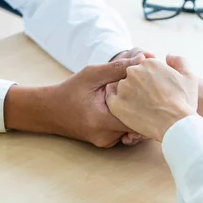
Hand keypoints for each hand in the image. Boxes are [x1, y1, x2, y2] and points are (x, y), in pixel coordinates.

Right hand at [4, 54, 145, 147]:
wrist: (49, 111)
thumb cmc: (70, 90)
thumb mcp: (92, 74)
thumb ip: (117, 68)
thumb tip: (142, 59)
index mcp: (102, 121)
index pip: (138, 119)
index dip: (149, 104)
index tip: (153, 90)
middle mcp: (106, 137)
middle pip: (139, 126)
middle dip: (146, 108)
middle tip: (151, 91)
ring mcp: (107, 142)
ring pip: (134, 130)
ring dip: (138, 114)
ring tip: (139, 97)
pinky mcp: (107, 142)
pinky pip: (125, 132)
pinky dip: (129, 119)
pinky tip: (128, 106)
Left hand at [106, 55, 198, 141]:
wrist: (176, 124)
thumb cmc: (184, 102)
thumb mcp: (189, 76)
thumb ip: (179, 61)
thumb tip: (168, 56)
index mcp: (149, 63)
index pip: (143, 68)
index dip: (149, 80)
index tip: (154, 91)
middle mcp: (134, 71)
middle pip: (131, 76)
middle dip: (137, 86)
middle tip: (147, 101)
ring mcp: (123, 87)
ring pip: (121, 88)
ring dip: (127, 95)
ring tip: (139, 109)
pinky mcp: (116, 103)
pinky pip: (111, 100)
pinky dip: (118, 104)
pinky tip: (129, 111)